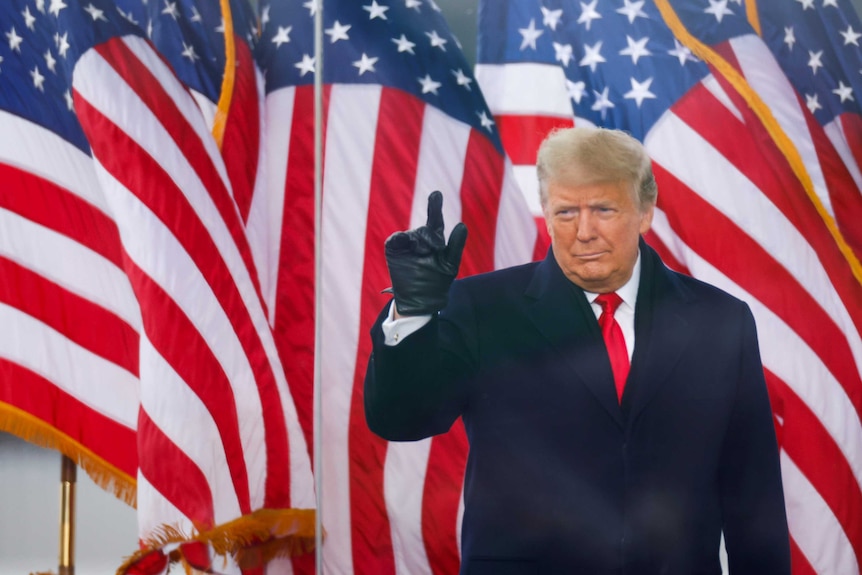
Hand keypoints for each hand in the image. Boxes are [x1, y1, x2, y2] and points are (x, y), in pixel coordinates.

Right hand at [384, 191, 467, 314]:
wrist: (419, 300)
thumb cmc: (437, 282)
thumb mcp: (450, 265)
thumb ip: (456, 245)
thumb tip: (462, 225)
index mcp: (435, 240)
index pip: (436, 220)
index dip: (435, 207)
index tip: (436, 194)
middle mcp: (420, 239)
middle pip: (426, 229)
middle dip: (431, 237)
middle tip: (435, 247)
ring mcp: (406, 244)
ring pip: (412, 234)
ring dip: (418, 242)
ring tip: (423, 255)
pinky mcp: (394, 249)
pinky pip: (395, 239)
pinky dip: (399, 239)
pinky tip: (406, 242)